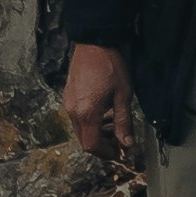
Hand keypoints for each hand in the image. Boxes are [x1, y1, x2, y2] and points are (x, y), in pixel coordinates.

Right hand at [59, 41, 132, 159]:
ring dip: (97, 134)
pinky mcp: (68, 97)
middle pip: (85, 140)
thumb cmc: (111, 67)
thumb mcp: (123, 96)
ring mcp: (68, 104)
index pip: (93, 146)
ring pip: (81, 130)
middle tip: (119, 141)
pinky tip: (103, 112)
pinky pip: (77, 118)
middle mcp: (73, 112)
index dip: (107, 153)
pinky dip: (90, 122)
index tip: (120, 151)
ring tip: (113, 125)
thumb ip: (123, 122)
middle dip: (102, 145)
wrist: (94, 43)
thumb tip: (127, 145)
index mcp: (87, 113)